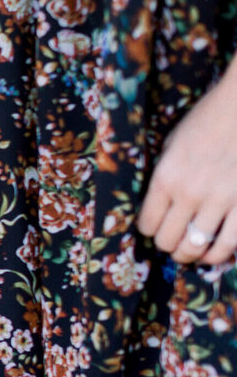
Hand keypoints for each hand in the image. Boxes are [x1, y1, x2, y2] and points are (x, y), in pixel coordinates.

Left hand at [137, 69, 236, 264]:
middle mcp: (189, 193)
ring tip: (193, 252)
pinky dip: (221, 254)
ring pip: (197, 248)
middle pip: (168, 241)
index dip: (150, 230)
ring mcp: (220, 199)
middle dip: (169, 246)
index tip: (157, 228)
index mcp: (165, 178)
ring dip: (192, 255)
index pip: (147, 225)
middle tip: (174, 243)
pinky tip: (217, 251)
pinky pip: (230, 242)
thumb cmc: (208, 121)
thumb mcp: (172, 145)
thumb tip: (158, 206)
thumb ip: (164, 177)